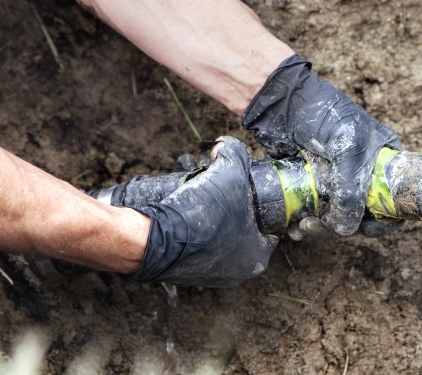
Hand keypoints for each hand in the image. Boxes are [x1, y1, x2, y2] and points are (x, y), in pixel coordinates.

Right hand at [126, 137, 278, 287]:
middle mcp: (235, 272)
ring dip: (210, 219)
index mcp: (256, 257)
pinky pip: (195, 246)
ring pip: (217, 238)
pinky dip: (191, 231)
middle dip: (231, 209)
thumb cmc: (200, 215)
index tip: (246, 192)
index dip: (258, 205)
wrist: (154, 240)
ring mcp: (209, 275)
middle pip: (241, 231)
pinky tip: (184, 214)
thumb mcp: (228, 173)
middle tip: (218, 191)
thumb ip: (235, 154)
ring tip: (199, 198)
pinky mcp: (184, 272)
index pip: (268, 228)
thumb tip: (225, 145)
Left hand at [242, 55, 401, 236]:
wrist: (281, 101)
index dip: (383, 220)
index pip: (394, 199)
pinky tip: (294, 227)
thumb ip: (351, 189)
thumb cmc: (322, 113)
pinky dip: (306, 223)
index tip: (365, 229)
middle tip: (321, 225)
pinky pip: (315, 212)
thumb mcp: (347, 148)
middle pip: (363, 214)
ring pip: (337, 217)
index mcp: (384, 159)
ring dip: (321, 228)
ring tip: (302, 227)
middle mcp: (363, 172)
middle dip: (343, 225)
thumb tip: (345, 229)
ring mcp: (337, 179)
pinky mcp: (313, 184)